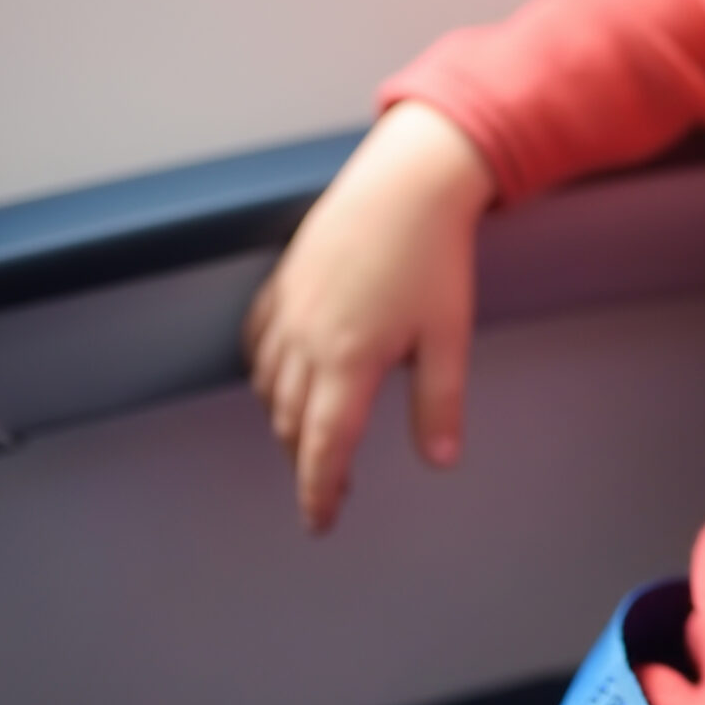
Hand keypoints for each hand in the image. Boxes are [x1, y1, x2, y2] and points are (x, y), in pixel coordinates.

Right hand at [243, 100, 495, 531]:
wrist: (407, 182)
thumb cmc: (433, 256)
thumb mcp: (448, 336)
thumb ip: (439, 404)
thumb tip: (440, 461)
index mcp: (349, 360)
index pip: (323, 447)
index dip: (319, 492)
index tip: (320, 522)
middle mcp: (306, 340)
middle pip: (291, 424)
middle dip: (307, 463)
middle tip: (334, 489)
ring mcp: (286, 309)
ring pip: (269, 388)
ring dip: (287, 422)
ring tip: (317, 438)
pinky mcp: (281, 283)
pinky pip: (256, 343)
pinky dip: (265, 373)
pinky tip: (284, 380)